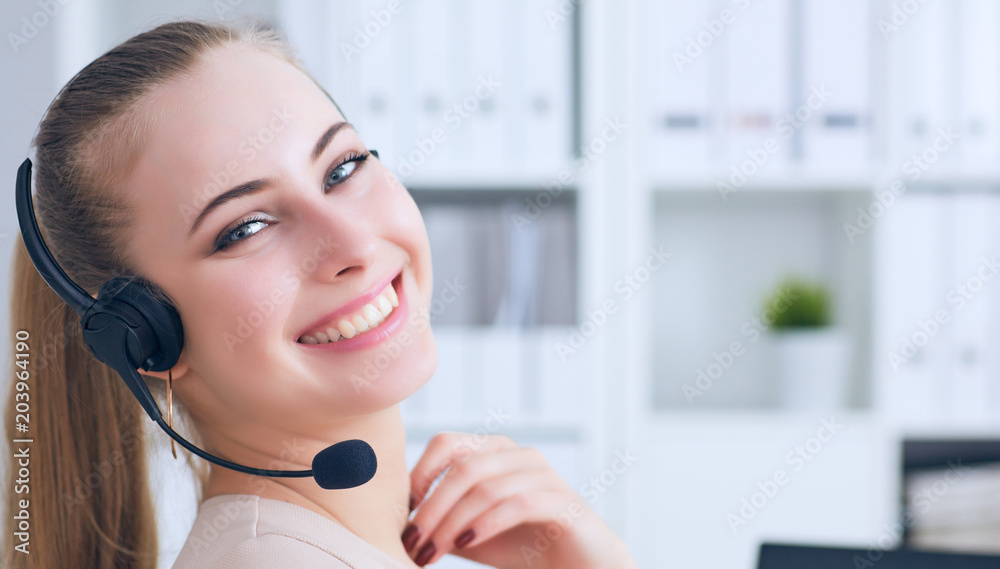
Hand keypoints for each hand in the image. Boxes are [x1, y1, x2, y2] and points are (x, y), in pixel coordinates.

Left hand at [401, 432, 636, 568]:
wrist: (577, 565)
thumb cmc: (518, 546)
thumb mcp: (468, 531)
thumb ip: (438, 521)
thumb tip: (390, 524)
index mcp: (494, 451)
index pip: (446, 443)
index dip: (419, 475)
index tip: (401, 514)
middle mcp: (519, 454)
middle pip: (463, 467)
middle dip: (431, 507)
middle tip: (411, 543)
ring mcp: (543, 474)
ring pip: (485, 488)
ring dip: (451, 523)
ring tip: (432, 553)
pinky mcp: (562, 501)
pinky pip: (516, 504)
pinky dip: (484, 525)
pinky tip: (466, 545)